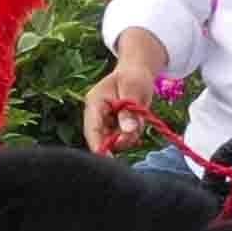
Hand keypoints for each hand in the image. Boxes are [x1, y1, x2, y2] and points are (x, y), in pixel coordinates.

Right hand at [81, 33, 171, 155]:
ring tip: (140, 121)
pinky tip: (138, 124)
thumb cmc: (133, 77)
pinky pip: (122, 138)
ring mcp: (105, 121)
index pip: (92, 130)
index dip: (99, 146)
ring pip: (113, 141)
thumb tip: (128, 131)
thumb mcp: (133, 90)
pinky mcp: (114, 126)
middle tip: (136, 133)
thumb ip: (129, 111)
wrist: (137, 72)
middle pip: (101, 139)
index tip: (110, 159)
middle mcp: (96, 115)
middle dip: (119, 141)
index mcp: (95, 104)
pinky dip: (132, 136)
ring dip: (128, 137)